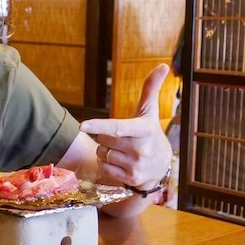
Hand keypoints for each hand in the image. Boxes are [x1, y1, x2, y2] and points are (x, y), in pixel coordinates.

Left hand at [80, 64, 172, 189]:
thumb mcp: (149, 112)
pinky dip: (106, 163)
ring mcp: (136, 166)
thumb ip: (151, 88)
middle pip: (104, 139)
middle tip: (121, 138)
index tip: (81, 125)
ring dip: (105, 150)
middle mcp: (141, 149)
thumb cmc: (150, 134)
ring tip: (122, 151)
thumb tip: (163, 65)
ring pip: (102, 153)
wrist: (161, 167)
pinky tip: (120, 162)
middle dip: (106, 136)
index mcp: (145, 130)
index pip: (117, 127)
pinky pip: (103, 167)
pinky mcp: (130, 179)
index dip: (99, 126)